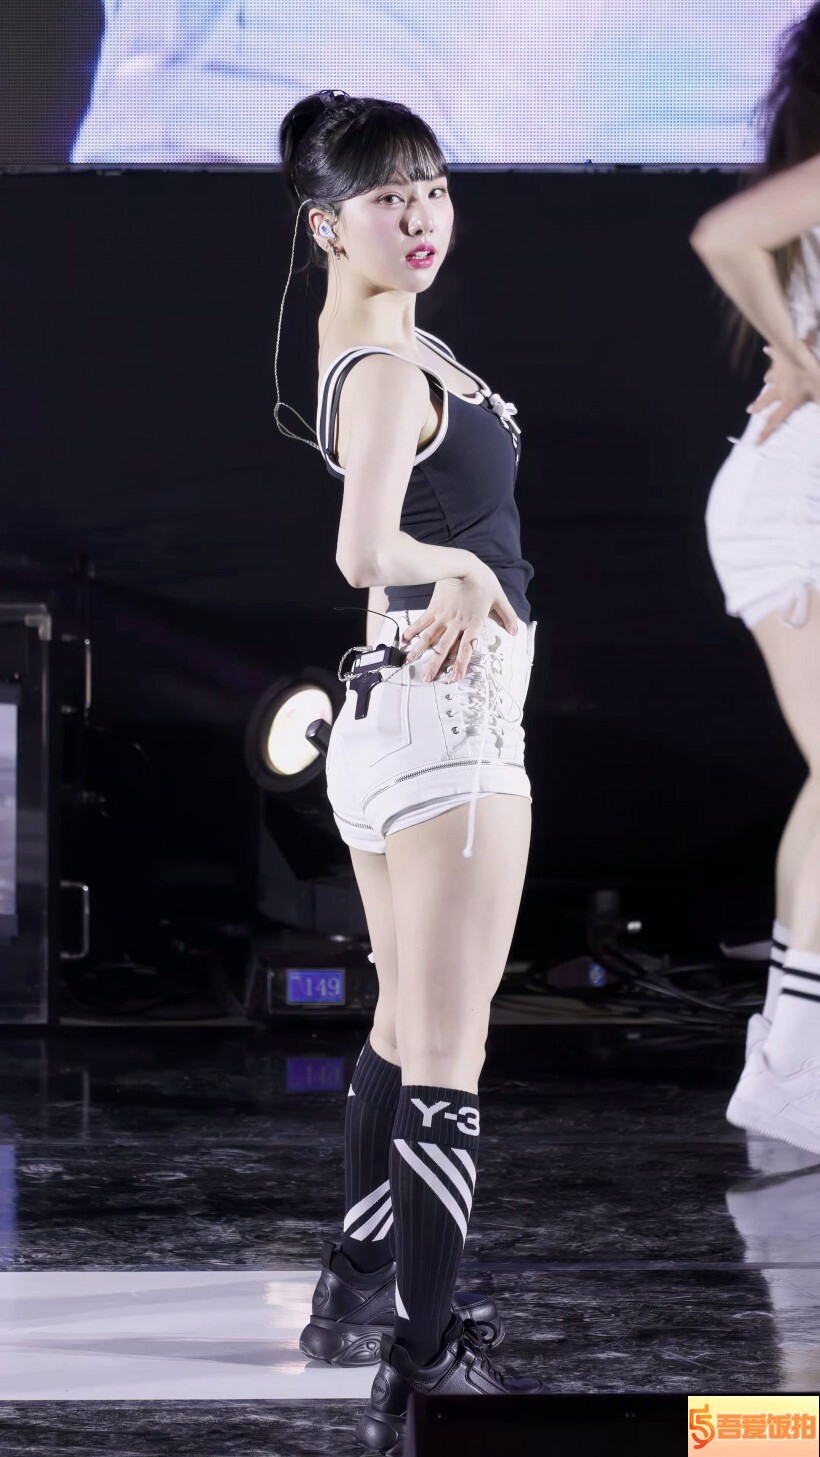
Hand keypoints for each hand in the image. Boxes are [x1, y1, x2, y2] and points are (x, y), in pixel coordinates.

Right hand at [400, 563, 518, 682]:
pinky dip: (413, 631)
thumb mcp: (500, 598)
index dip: (461, 664)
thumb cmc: (483, 581)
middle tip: (426, 678)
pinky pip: (422, 622)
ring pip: (430, 638)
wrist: (463, 565)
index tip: (455, 678)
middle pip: (444, 648)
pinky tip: (405, 640)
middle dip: (434, 665)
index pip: (467, 648)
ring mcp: (443, 617)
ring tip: (409, 663)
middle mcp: (456, 624)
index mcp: (473, 624)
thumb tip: (514, 631)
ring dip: (420, 652)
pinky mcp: (434, 608)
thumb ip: (507, 616)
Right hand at [748, 340, 819, 443]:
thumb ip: (818, 403)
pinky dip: (771, 353)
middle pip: (766, 399)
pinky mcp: (779, 357)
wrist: (799, 351)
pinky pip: (773, 355)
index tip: (756, 441)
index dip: (766, 432)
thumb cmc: (812, 374)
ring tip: (766, 381)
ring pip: (769, 378)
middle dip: (758, 406)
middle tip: (750, 410)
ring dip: (768, 380)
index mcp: (789, 399)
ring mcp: (778, 372)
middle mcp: (779, 388)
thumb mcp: (819, 394)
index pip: (776, 419)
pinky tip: (767, 350)